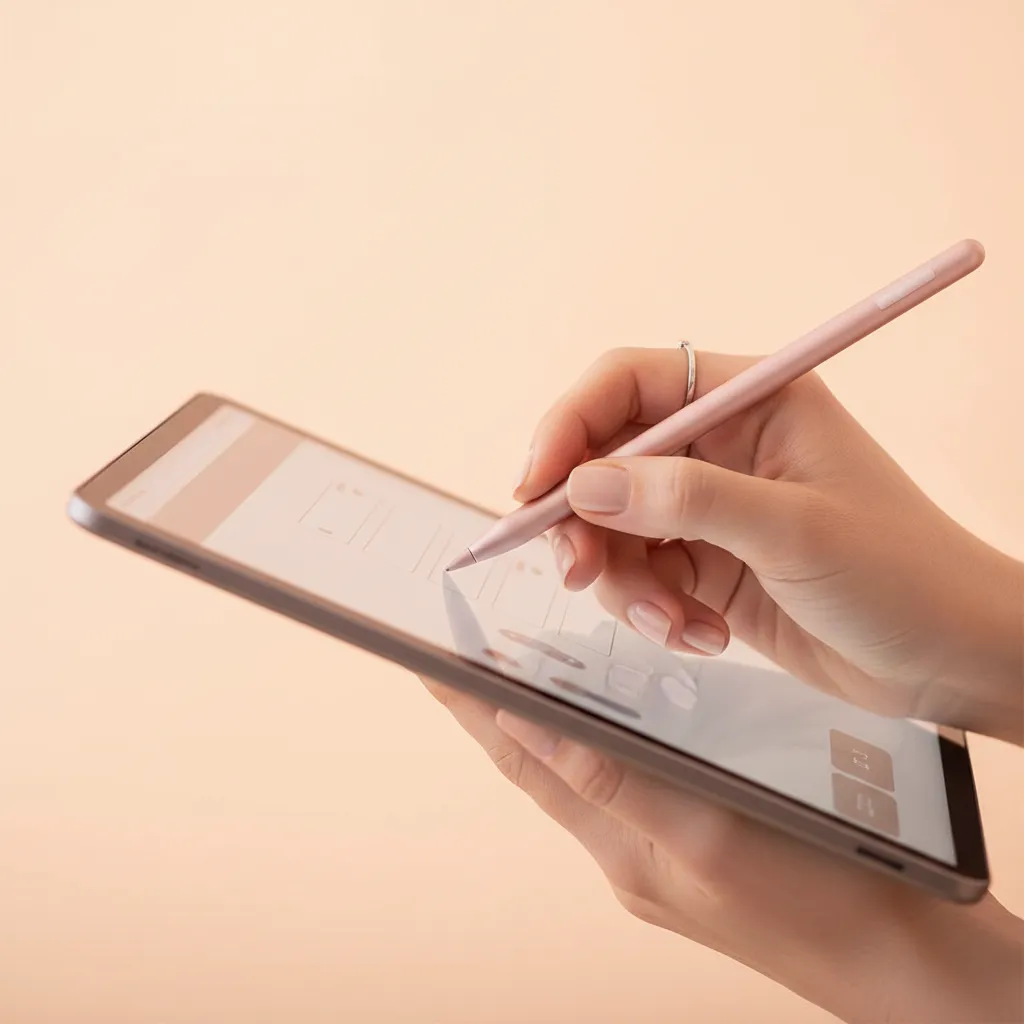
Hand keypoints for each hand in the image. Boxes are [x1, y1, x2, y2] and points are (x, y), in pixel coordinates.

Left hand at [420, 679, 1023, 1023]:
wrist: (894, 951)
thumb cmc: (809, 901)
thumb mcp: (702, 836)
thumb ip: (612, 778)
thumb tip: (529, 721)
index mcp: (618, 844)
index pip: (522, 758)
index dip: (470, 705)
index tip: (427, 656)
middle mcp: (624, 843)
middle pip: (541, 760)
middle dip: (493, 705)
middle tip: (456, 650)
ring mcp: (654, 843)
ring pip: (582, 765)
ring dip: (545, 717)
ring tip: (510, 666)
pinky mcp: (690, 837)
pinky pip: (627, 775)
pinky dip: (602, 736)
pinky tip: (606, 709)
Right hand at [513, 347, 1022, 743]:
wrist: (951, 659)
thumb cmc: (903, 575)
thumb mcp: (793, 530)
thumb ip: (687, 499)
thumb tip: (584, 484)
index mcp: (751, 402)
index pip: (628, 384)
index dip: (569, 426)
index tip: (536, 486)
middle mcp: (720, 447)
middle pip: (605, 461)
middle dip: (584, 521)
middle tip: (579, 573)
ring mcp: (710, 508)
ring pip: (614, 529)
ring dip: (625, 582)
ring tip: (673, 621)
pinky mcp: (706, 563)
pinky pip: (641, 577)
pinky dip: (653, 610)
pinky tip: (702, 636)